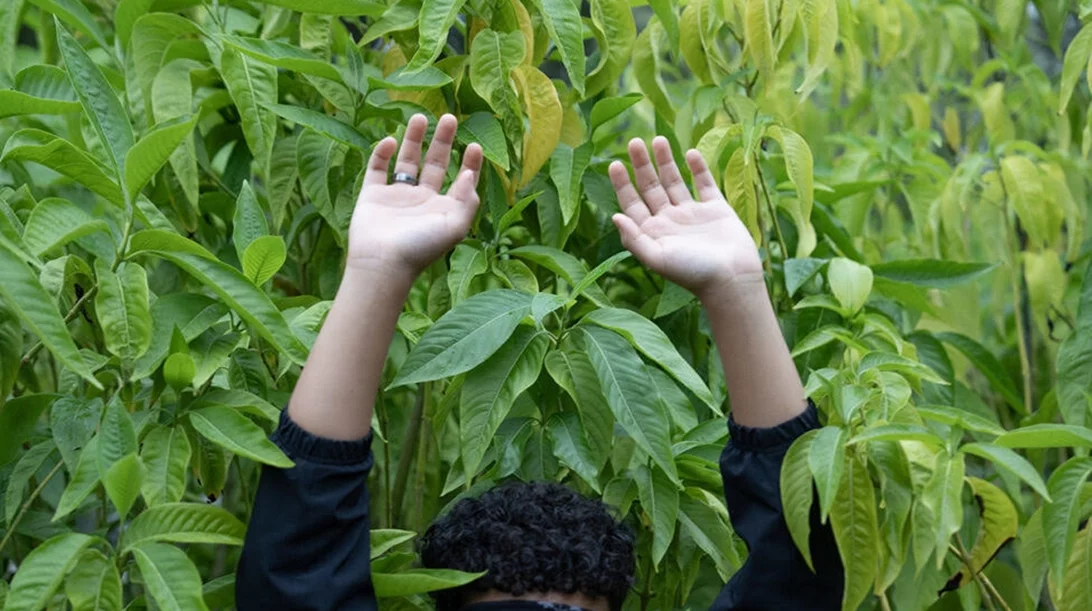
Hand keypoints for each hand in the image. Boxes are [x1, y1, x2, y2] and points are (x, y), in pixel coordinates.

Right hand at [347, 114, 483, 279]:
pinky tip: (389, 139)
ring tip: (421, 116)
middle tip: (449, 117)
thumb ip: (467, 199)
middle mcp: (421, 200)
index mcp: (443, 208)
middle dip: (442, 141)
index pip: (459, 180)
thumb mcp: (455, 225)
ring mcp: (396, 197)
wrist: (383, 262)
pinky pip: (377, 169)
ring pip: (406, 161)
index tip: (473, 144)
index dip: (469, 163)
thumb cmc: (422, 246)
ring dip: (414, 139)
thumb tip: (470, 173)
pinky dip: (381, 153)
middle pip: (434, 163)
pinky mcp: (372, 195)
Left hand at [610, 137, 762, 298]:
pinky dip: (698, 168)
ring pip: (675, 181)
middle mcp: (670, 220)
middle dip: (642, 165)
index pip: (632, 203)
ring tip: (658, 139)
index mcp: (653, 232)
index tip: (614, 164)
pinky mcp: (716, 209)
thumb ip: (634, 239)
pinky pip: (705, 183)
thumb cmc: (692, 273)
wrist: (732, 279)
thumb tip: (614, 216)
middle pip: (651, 187)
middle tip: (634, 141)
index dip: (622, 185)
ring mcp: (692, 214)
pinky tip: (690, 152)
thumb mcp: (657, 258)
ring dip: (666, 161)